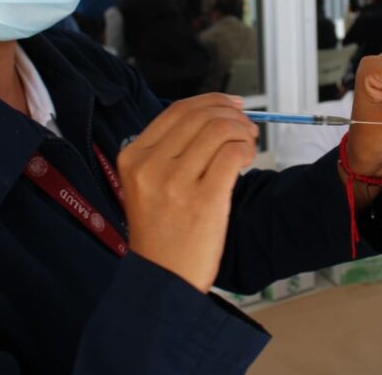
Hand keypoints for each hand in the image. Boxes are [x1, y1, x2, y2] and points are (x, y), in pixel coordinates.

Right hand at [116, 94, 256, 292]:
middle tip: (246, 127)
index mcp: (134, 158)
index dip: (211, 101)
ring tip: (247, 145)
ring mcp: (176, 183)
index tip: (230, 105)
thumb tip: (212, 116)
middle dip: (231, 115)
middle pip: (201, 116)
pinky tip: (247, 159)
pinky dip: (246, 149)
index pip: (177, 110)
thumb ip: (169, 151)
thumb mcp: (146, 185)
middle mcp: (151, 166)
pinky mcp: (204, 200)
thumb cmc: (162, 233)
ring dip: (242, 131)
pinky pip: (232, 154)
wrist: (163, 279)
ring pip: (220, 130)